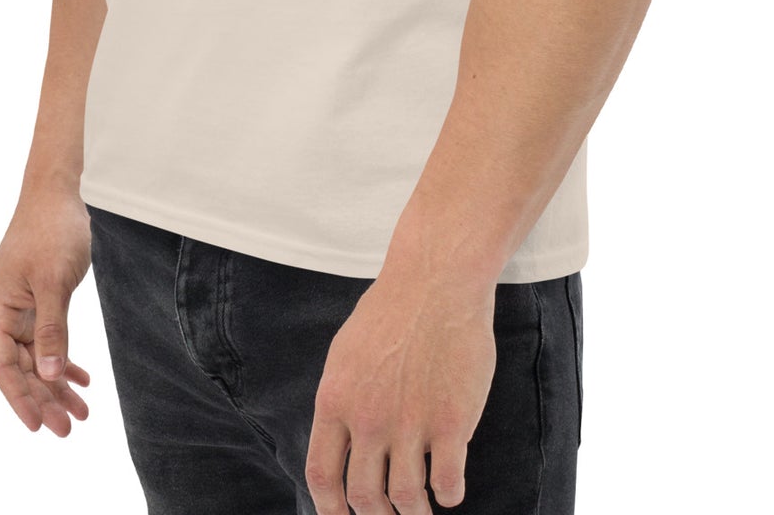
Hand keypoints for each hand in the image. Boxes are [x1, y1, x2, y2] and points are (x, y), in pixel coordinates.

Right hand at [0, 185, 95, 435]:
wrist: (58, 192)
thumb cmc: (51, 230)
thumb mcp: (53, 282)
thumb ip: (51, 330)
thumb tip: (48, 375)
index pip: (3, 367)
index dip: (19, 400)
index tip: (39, 427)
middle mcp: (2, 314)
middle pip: (21, 369)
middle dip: (44, 399)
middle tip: (69, 428)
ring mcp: (19, 308)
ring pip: (37, 358)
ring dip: (56, 384)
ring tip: (82, 412)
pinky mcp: (38, 301)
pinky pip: (48, 340)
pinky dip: (63, 360)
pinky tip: (81, 379)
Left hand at [305, 266, 495, 511]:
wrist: (436, 280)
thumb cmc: (392, 310)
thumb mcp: (346, 352)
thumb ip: (342, 400)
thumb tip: (341, 444)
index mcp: (335, 400)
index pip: (322, 475)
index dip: (329, 510)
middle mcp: (368, 418)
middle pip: (364, 496)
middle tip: (390, 513)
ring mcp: (410, 422)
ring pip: (406, 497)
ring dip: (414, 511)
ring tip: (421, 506)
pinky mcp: (451, 422)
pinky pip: (447, 483)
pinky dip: (449, 494)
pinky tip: (450, 488)